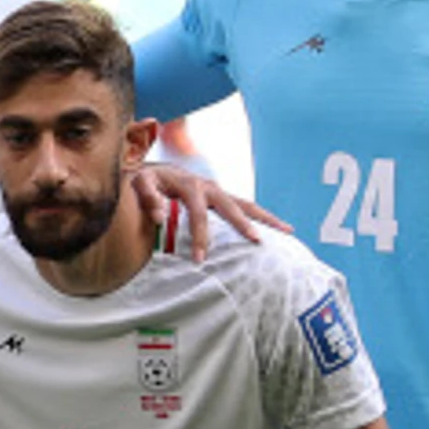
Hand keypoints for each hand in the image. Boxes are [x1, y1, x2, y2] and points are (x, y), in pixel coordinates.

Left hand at [134, 161, 284, 258]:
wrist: (154, 169)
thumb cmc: (146, 180)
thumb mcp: (140, 183)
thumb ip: (147, 196)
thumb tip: (158, 215)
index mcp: (190, 185)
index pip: (199, 214)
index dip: (199, 236)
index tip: (199, 259)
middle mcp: (210, 186)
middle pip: (233, 205)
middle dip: (245, 225)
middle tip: (258, 243)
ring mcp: (219, 191)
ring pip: (247, 204)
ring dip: (267, 217)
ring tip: (288, 231)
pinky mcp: (222, 197)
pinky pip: (244, 207)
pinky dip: (260, 218)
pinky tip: (275, 231)